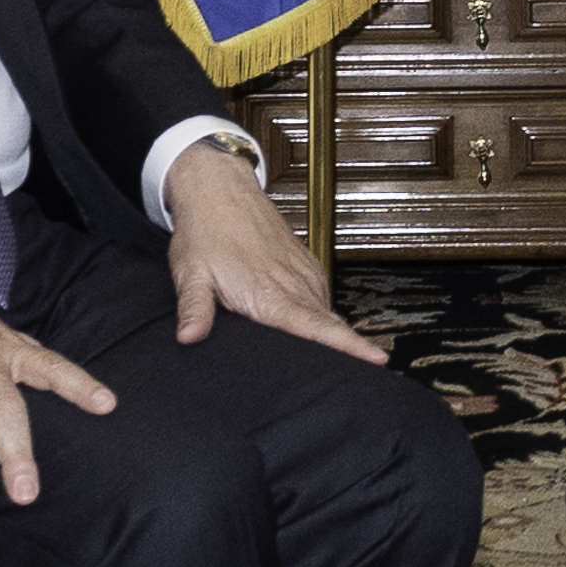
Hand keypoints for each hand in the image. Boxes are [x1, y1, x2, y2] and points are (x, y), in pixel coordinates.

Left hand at [165, 137, 382, 362]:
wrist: (220, 190)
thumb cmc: (206, 229)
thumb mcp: (191, 273)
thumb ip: (194, 308)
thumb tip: (189, 337)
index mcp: (271, 293)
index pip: (318, 328)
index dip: (349, 347)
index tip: (376, 359)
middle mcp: (294, 284)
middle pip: (332, 326)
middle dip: (350, 353)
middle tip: (361, 376)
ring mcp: (303, 273)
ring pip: (328, 313)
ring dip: (335, 336)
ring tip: (339, 364)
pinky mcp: (304, 265)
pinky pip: (322, 298)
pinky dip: (325, 317)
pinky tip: (316, 330)